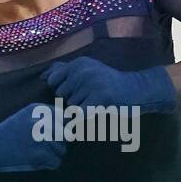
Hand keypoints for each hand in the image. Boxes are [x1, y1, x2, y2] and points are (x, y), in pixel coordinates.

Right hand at [0, 103, 66, 180]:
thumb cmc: (10, 134)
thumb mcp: (27, 117)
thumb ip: (48, 117)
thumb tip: (74, 123)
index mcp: (38, 109)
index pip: (65, 118)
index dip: (61, 129)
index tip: (48, 135)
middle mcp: (40, 120)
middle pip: (66, 134)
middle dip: (58, 143)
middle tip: (41, 147)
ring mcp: (40, 137)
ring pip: (62, 150)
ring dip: (52, 155)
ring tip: (34, 153)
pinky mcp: (38, 154)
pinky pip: (56, 162)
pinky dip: (47, 165)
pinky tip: (33, 161)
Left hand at [43, 56, 177, 113]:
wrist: (137, 89)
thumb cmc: (109, 82)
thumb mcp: (87, 69)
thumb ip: (64, 71)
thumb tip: (43, 76)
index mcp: (78, 63)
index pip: (53, 81)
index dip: (63, 89)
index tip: (78, 89)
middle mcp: (82, 70)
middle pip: (61, 96)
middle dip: (73, 100)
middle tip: (91, 96)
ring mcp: (91, 84)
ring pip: (71, 106)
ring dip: (82, 109)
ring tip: (97, 102)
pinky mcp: (99, 98)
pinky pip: (80, 114)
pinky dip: (84, 118)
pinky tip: (96, 111)